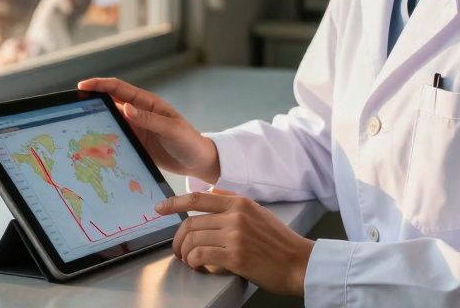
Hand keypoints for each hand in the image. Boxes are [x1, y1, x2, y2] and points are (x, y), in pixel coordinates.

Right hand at [76, 77, 219, 181]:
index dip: (100, 85)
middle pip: (110, 102)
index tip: (82, 86)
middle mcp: (139, 113)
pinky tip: (92, 146)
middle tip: (72, 107)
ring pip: (110, 121)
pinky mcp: (135, 143)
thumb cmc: (189, 141)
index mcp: (148, 103)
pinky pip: (115, 138)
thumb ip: (149, 119)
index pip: (119, 89)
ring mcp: (136, 128)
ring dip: (96, 122)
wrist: (198, 161)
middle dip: (92, 101)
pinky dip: (103, 140)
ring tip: (76, 127)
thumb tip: (125, 107)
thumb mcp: (171, 130)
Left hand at [156, 191, 314, 295]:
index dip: (174, 202)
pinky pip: (201, 255)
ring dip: (185, 253)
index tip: (160, 208)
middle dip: (178, 238)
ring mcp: (235, 236)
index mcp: (240, 203)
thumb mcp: (258, 213)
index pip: (198, 198)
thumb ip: (233, 204)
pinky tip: (198, 266)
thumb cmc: (280, 242)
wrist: (300, 263)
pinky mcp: (236, 257)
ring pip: (193, 240)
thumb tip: (209, 194)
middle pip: (191, 222)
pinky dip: (194, 262)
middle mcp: (236, 216)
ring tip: (188, 260)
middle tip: (178, 249)